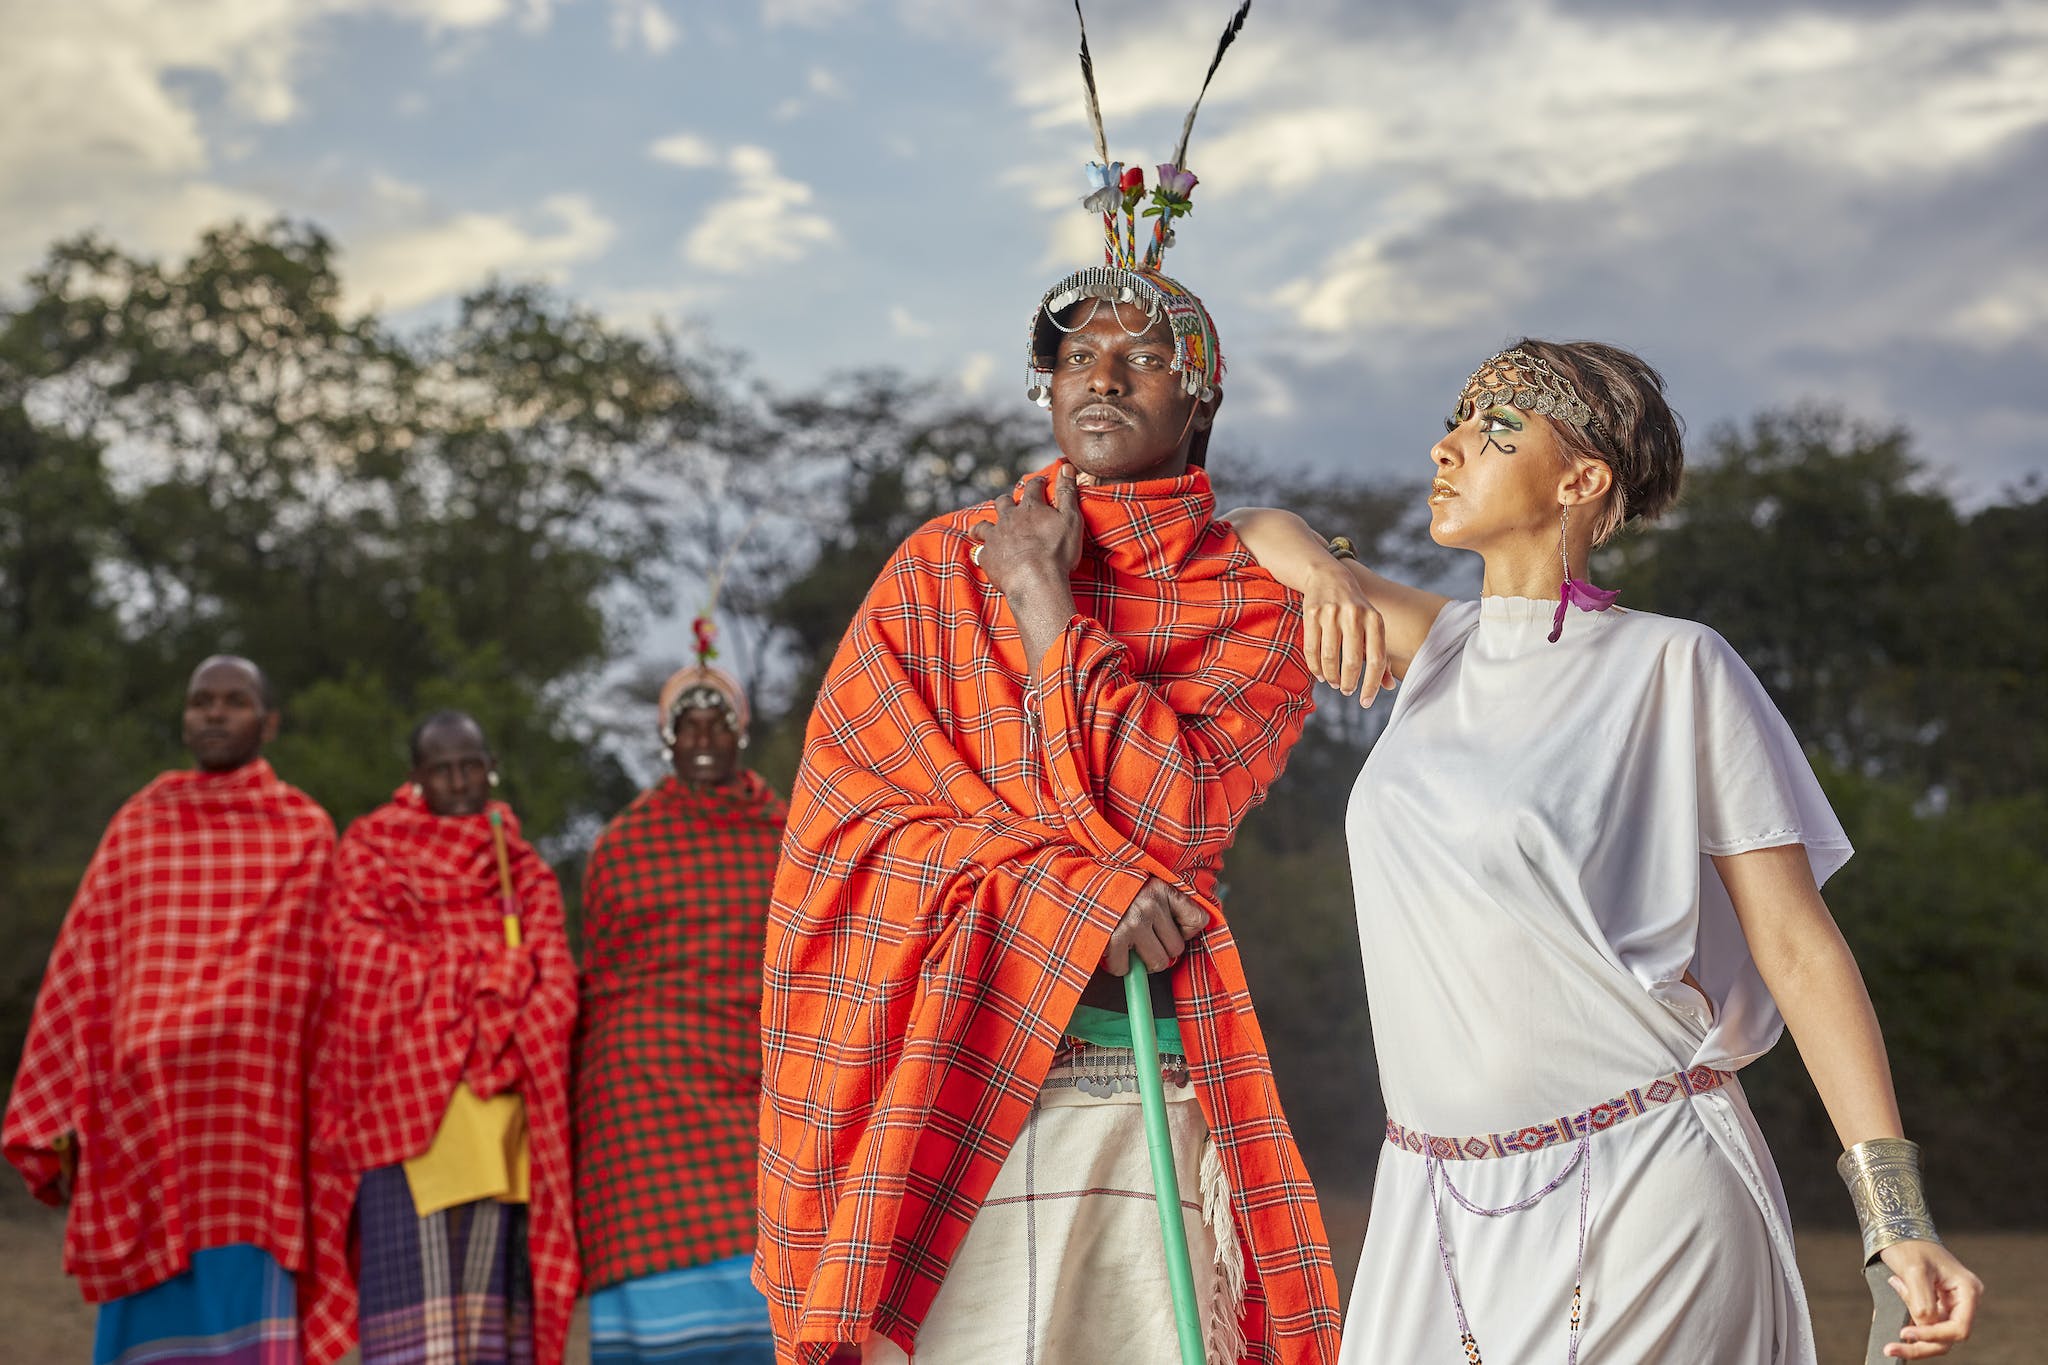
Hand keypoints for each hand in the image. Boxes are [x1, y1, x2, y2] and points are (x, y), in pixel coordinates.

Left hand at [968, 466, 1083, 596]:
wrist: (1035, 581)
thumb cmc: (1057, 552)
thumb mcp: (1070, 519)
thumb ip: (1067, 492)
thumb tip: (1066, 466)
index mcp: (1030, 508)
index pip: (1033, 487)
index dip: (1037, 483)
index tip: (1040, 483)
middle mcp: (1009, 518)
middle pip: (1004, 502)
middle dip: (1008, 501)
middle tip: (1012, 505)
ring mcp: (995, 537)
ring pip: (984, 525)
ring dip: (985, 525)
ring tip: (984, 528)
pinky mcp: (987, 556)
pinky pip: (981, 552)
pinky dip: (984, 552)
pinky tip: (987, 556)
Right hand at [1103, 876, 1208, 974]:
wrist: (1071, 883)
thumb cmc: (1109, 888)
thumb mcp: (1141, 883)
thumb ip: (1165, 903)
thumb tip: (1184, 936)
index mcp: (1161, 888)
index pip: (1198, 920)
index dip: (1184, 932)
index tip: (1167, 928)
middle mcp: (1151, 903)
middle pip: (1177, 948)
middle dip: (1159, 950)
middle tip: (1140, 939)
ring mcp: (1133, 922)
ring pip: (1157, 963)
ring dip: (1140, 961)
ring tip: (1125, 944)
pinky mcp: (1114, 938)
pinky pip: (1125, 970)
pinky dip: (1116, 965)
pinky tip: (1108, 948)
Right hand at [1301, 561, 1393, 706]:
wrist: (1329, 577)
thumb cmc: (1355, 610)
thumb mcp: (1372, 627)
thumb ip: (1381, 656)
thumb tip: (1389, 686)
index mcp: (1374, 619)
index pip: (1377, 659)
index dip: (1372, 684)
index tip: (1365, 702)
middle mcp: (1354, 615)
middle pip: (1352, 661)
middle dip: (1348, 683)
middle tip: (1346, 691)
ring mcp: (1331, 613)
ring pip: (1330, 657)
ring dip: (1331, 676)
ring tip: (1333, 683)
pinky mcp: (1312, 613)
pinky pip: (1312, 649)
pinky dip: (1315, 667)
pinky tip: (1320, 674)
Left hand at [1878, 1240, 1983, 1357]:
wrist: (1897, 1230)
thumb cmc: (1909, 1244)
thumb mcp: (1914, 1271)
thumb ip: (1922, 1301)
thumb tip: (1924, 1326)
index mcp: (1967, 1290)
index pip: (1958, 1328)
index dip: (1934, 1335)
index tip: (1906, 1333)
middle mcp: (1963, 1301)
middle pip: (1948, 1337)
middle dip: (1921, 1345)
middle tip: (1892, 1348)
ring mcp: (1949, 1305)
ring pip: (1936, 1336)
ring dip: (1913, 1339)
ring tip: (1890, 1342)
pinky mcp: (1935, 1306)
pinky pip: (1925, 1326)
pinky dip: (1909, 1328)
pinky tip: (1890, 1329)